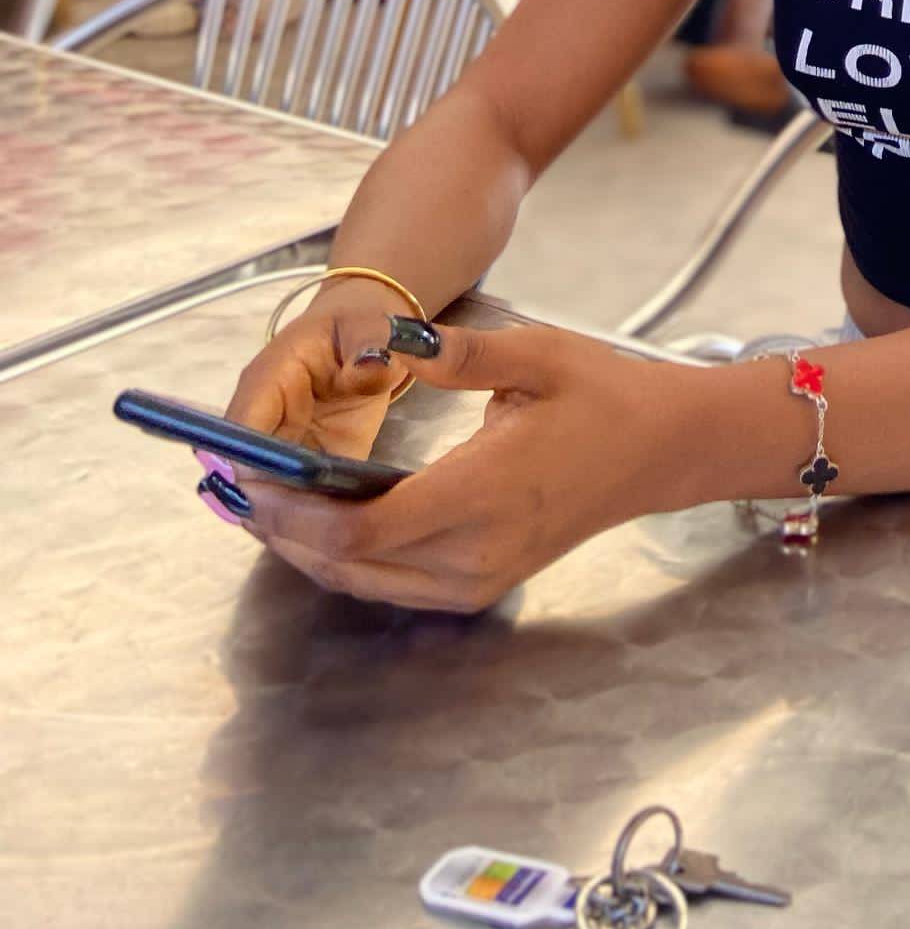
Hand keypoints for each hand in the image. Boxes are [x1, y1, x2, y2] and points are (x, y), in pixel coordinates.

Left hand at [229, 311, 698, 611]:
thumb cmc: (602, 394)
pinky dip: (344, 559)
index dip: (292, 512)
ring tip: (259, 504)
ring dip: (305, 549)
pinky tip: (318, 523)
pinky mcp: (480, 585)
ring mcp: (479, 578)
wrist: (661, 450)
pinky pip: (392, 585)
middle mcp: (475, 552)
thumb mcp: (536, 354)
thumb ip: (459, 353)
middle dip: (281, 531)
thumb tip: (393, 343)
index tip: (247, 479)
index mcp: (485, 492)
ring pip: (364, 582)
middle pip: (348, 563)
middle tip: (230, 490)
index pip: (361, 527)